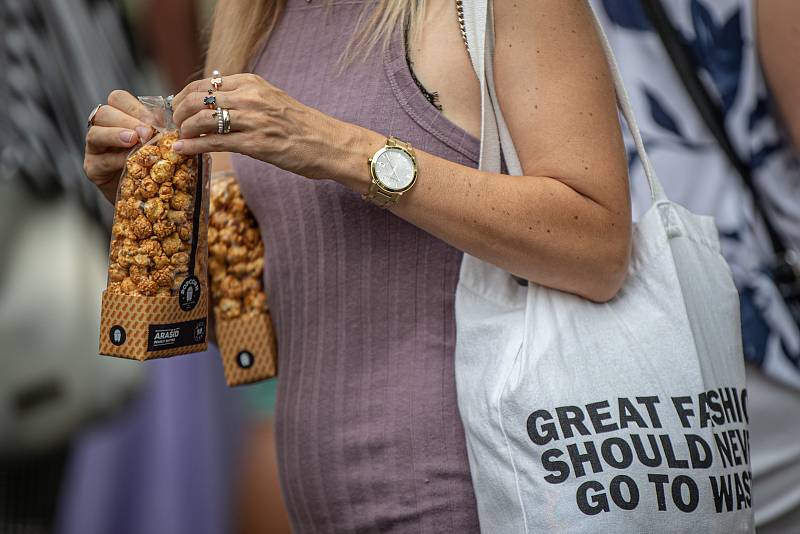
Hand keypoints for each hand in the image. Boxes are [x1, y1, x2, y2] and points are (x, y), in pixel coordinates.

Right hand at [84, 90, 156, 202]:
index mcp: (118, 116)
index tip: (154, 121)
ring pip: (95, 134)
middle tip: (146, 132)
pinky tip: (130, 161)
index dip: (135, 107)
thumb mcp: (160, 142)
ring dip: (116, 135)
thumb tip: (169, 119)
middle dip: (127, 121)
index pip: (118, 99)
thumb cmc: (156, 163)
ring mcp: (94, 148)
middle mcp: (102, 128)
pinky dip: (117, 159)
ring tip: (133, 140)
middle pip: (104, 113)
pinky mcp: (92, 168)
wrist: (148, 193)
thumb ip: (160, 129)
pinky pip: (101, 160)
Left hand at [171, 73, 344, 179]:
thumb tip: (214, 104)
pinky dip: (193, 146)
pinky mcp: (256, 144)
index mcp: (252, 83)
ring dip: (184, 130)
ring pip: (202, 119)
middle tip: (176, 126)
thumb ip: (244, 99)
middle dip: (179, 113)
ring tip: (180, 139)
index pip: (204, 83)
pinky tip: (183, 151)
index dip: (183, 97)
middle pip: (197, 98)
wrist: (330, 144)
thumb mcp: (271, 100)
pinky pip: (214, 143)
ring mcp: (253, 120)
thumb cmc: (302, 127)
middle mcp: (251, 97)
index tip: (179, 110)